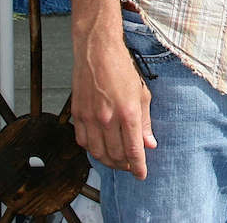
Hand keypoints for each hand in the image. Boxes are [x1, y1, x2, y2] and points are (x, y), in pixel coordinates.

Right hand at [71, 25, 156, 178]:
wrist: (97, 51)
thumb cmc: (121, 68)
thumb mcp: (142, 93)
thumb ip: (145, 122)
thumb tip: (149, 143)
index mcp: (128, 113)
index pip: (134, 150)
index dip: (138, 167)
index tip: (141, 174)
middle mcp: (108, 118)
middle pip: (116, 155)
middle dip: (125, 166)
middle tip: (130, 166)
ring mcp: (90, 118)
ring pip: (98, 152)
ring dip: (108, 161)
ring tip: (116, 161)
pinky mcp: (77, 114)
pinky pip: (83, 142)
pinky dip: (92, 150)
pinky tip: (99, 148)